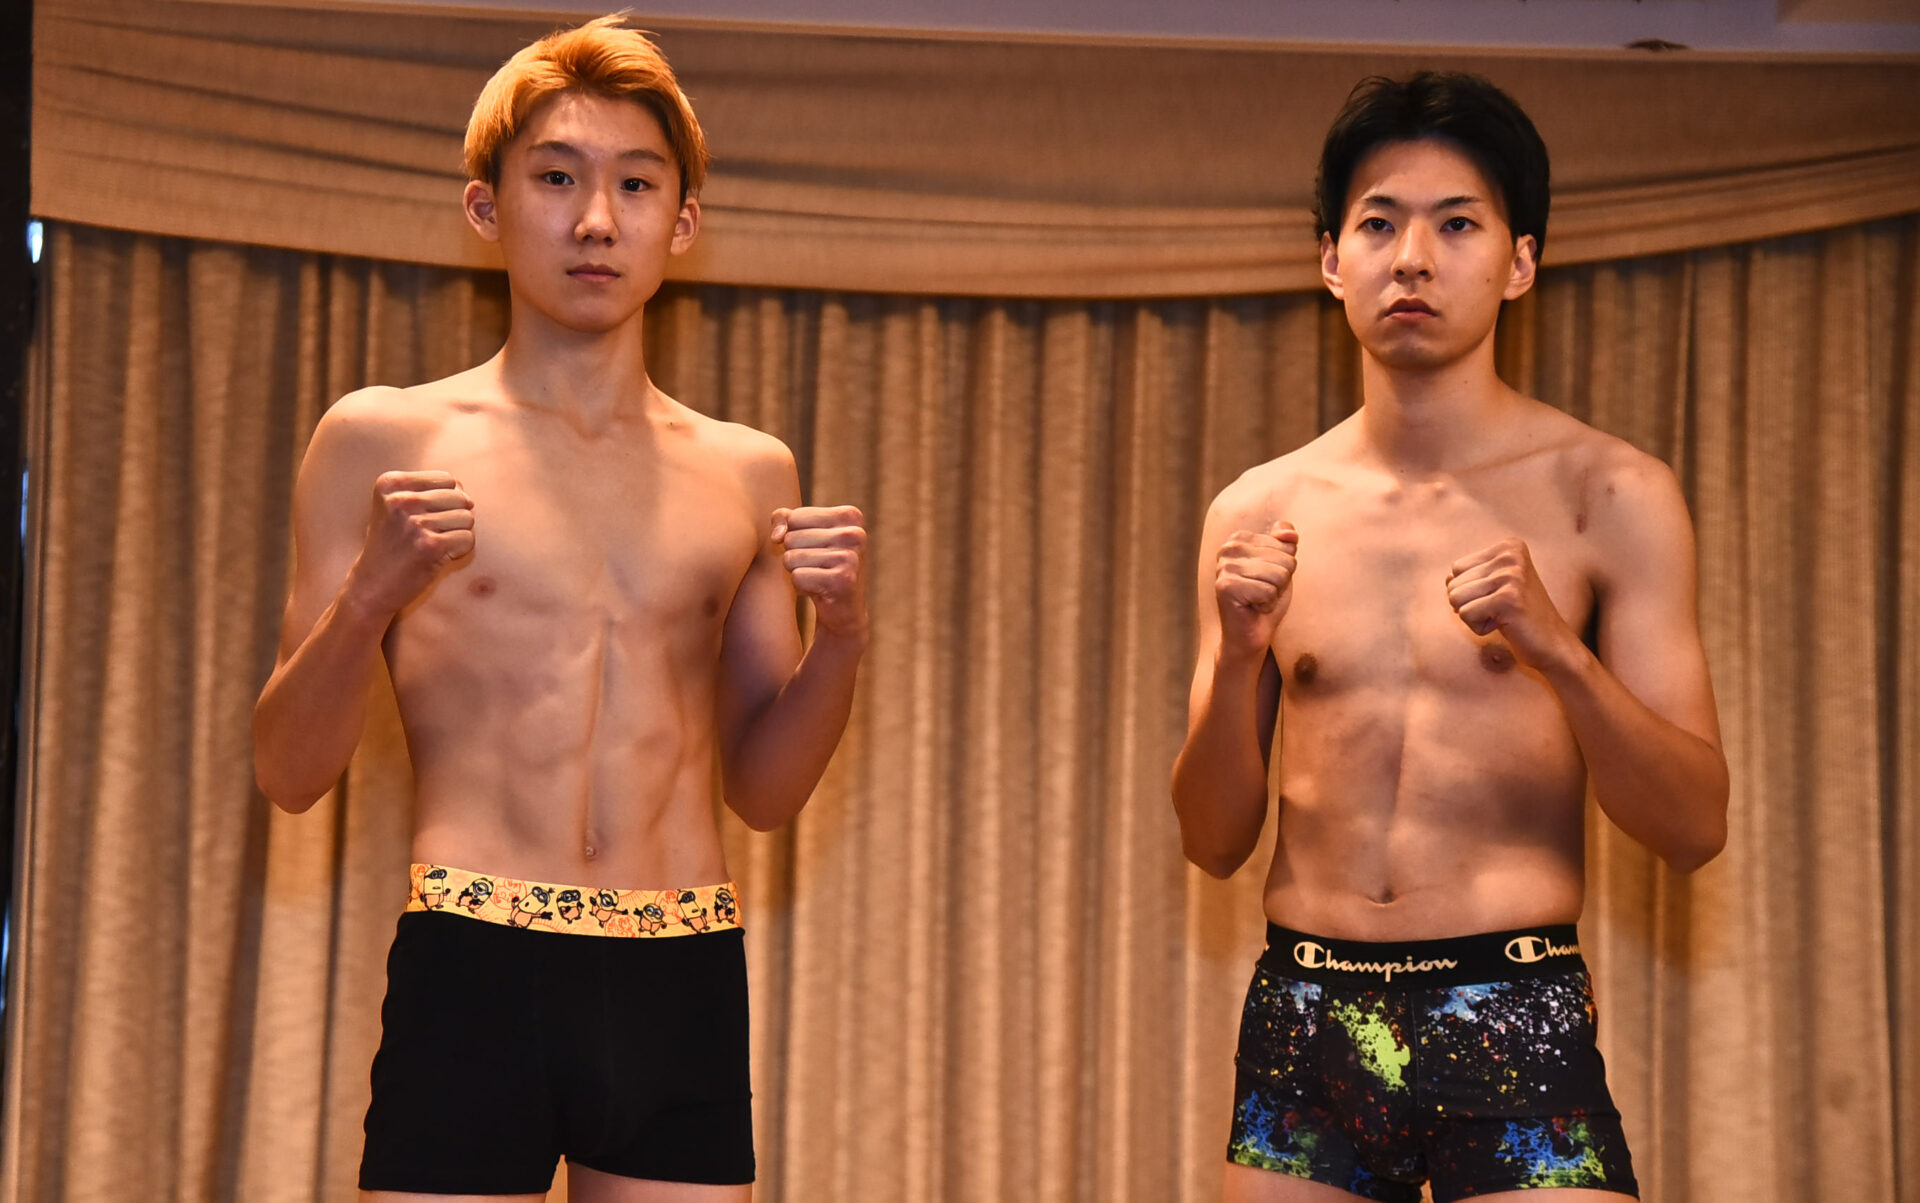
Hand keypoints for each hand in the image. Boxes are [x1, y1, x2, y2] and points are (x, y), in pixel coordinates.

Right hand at [346, 470, 474, 617]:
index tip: (426, 517)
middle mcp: (401, 500)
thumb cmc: (391, 544)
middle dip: (454, 517)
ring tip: (432, 545)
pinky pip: (468, 539)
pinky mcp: (430, 546)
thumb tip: (468, 497)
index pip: (447, 479)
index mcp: (390, 483)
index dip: (447, 500)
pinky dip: (459, 550)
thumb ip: (428, 491)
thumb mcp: (395, 507)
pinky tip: (437, 556)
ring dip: (457, 534)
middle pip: (460, 497)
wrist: (371, 585)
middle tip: (430, 535)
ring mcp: (415, 523)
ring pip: (467, 518)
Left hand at [773, 504, 867, 639]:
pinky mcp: (842, 580)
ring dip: (797, 571)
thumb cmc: (819, 564)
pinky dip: (801, 586)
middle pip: (791, 538)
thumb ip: (782, 518)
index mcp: (850, 516)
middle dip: (795, 555)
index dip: (794, 535)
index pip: (795, 517)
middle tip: (817, 567)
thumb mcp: (801, 532)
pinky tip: (819, 590)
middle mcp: (855, 534)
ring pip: (791, 557)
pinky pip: (797, 577)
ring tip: (818, 577)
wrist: (842, 609)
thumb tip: (776, 537)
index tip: (815, 548)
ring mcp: (851, 557)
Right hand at [1214, 520, 1296, 654]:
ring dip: (1274, 594)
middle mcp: (1228, 548)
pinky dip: (1267, 605)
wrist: (1250, 634)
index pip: (1286, 545)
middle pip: (1284, 559)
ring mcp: (1224, 567)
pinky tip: (1253, 608)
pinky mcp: (1225, 587)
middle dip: (1280, 582)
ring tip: (1258, 600)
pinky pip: (1268, 591)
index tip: (1266, 579)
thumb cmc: (1266, 598)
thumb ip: (1285, 544)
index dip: (1284, 568)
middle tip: (1263, 592)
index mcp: (1240, 538)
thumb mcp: (1281, 566)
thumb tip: (1291, 534)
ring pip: (1279, 575)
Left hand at [1445, 537, 1578, 670]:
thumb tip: (1447, 578)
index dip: (1471, 591)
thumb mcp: (1495, 586)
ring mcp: (1511, 575)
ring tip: (1502, 617)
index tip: (1499, 598)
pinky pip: (1465, 614)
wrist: (1553, 645)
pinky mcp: (1508, 598)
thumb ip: (1469, 576)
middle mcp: (1511, 555)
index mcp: (1509, 546)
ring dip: (1474, 616)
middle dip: (1471, 604)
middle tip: (1502, 611)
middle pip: (1453, 582)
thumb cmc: (1518, 617)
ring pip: (1455, 598)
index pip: (1457, 568)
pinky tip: (1505, 625)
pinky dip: (1479, 627)